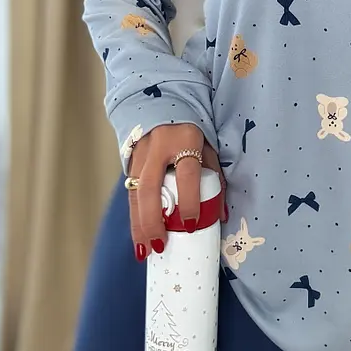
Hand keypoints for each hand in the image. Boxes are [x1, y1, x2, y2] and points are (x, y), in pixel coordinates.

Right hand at [127, 123, 226, 260]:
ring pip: (134, 193)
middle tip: (159, 245)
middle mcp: (158, 146)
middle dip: (152, 220)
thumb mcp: (208, 146)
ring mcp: (140, 152)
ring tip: (143, 250)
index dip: (190, 201)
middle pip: (150, 188)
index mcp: (184, 139)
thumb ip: (214, 176)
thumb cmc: (191, 128)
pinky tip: (137, 235)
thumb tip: (221, 215)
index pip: (187, 174)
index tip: (192, 225)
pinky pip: (130, 191)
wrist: (162, 100)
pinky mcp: (129, 159)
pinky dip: (133, 215)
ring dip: (137, 224)